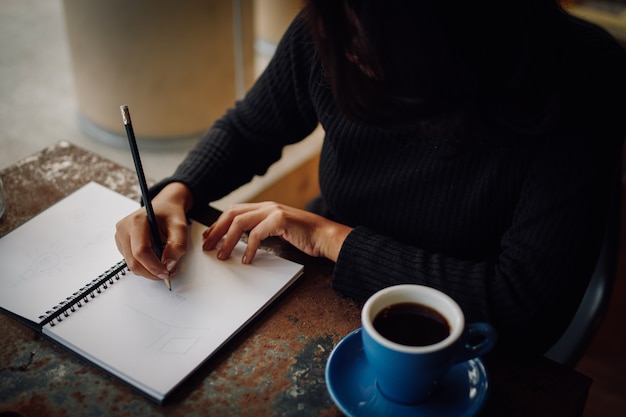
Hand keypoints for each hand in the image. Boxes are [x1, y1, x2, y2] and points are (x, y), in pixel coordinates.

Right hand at [115, 182, 192, 280]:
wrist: (164, 207)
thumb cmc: (170, 214)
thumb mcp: (181, 227)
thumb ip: (178, 245)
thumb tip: (168, 264)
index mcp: (136, 221)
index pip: (141, 251)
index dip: (153, 266)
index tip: (166, 272)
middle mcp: (123, 228)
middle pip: (134, 261)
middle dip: (151, 272)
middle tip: (167, 273)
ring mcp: (120, 237)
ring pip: (132, 264)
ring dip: (148, 270)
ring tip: (164, 264)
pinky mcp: (121, 244)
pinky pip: (131, 261)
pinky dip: (144, 265)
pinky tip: (155, 258)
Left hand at [202, 202, 351, 262]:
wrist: (325, 236)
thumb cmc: (304, 236)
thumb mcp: (278, 230)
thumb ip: (262, 230)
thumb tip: (241, 241)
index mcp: (265, 208)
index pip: (234, 211)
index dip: (218, 224)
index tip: (209, 237)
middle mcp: (267, 206)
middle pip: (232, 214)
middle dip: (217, 230)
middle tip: (208, 246)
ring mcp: (273, 211)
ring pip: (240, 223)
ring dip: (228, 240)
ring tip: (223, 255)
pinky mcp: (280, 220)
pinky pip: (256, 234)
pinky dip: (249, 248)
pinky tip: (247, 259)